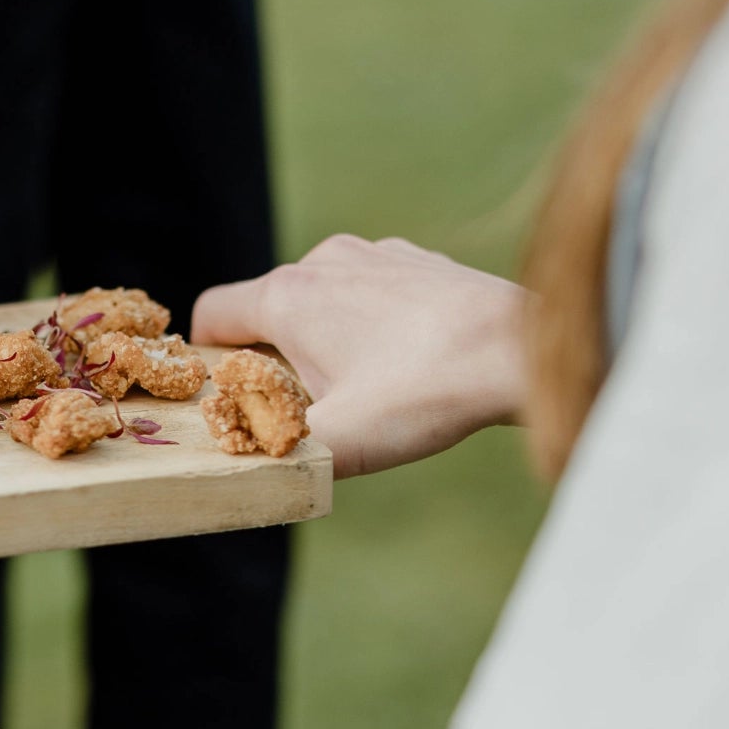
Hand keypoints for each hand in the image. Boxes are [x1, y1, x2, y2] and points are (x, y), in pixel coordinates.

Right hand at [192, 235, 528, 478]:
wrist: (521, 351)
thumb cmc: (425, 393)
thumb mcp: (339, 444)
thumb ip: (280, 460)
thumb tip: (248, 474)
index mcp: (287, 297)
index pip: (211, 314)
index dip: (207, 358)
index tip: (233, 394)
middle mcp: (321, 261)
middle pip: (267, 310)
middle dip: (274, 358)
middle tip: (312, 407)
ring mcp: (372, 253)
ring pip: (320, 298)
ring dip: (324, 338)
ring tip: (366, 386)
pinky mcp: (414, 259)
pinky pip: (369, 290)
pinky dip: (371, 322)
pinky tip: (408, 360)